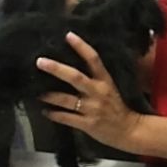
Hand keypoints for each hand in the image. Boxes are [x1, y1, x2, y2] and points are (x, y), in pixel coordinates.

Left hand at [36, 32, 143, 149]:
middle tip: (40, 62)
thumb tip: (72, 67)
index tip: (69, 35)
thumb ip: (95, 78)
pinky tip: (45, 112)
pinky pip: (67, 118)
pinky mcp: (88, 124)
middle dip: (57, 69)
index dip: (81, 47)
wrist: (129, 130)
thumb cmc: (117, 107)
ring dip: (49, 96)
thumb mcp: (110, 88)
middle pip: (75, 77)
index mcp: (105, 81)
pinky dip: (54, 114)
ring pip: (66, 99)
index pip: (94, 59)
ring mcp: (92, 108)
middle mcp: (98, 92)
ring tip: (37, 93)